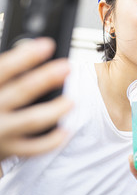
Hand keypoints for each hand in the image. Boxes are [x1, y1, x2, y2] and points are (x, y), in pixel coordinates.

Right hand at [0, 38, 71, 161]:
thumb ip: (9, 72)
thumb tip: (33, 48)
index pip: (4, 69)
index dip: (26, 56)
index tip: (47, 45)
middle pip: (20, 91)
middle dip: (45, 78)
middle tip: (66, 67)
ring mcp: (1, 131)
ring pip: (31, 120)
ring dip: (54, 110)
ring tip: (71, 101)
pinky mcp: (9, 149)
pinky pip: (34, 148)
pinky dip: (52, 140)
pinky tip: (66, 130)